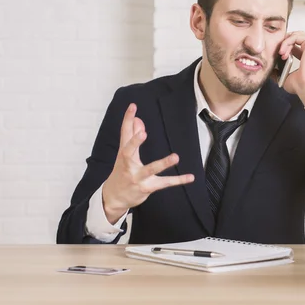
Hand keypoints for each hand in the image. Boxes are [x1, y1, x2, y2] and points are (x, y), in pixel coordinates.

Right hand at [102, 103, 194, 223]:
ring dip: (163, 163)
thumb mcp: (125, 155)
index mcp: (124, 154)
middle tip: (143, 133)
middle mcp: (128, 164)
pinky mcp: (147, 187)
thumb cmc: (121, 172)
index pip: (124, 134)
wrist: (113, 198)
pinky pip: (164, 183)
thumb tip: (139, 120)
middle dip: (135, 142)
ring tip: (175, 156)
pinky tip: (190, 177)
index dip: (128, 120)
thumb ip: (132, 137)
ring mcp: (137, 177)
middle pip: (129, 152)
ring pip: (150, 169)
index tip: (133, 107)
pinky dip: (178, 180)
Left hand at [278, 31, 304, 107]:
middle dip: (284, 41)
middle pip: (294, 36)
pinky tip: (283, 52)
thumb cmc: (300, 85)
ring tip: (281, 53)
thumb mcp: (285, 76)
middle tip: (278, 52)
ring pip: (295, 34)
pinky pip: (296, 36)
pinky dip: (287, 42)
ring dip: (285, 42)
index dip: (284, 46)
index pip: (293, 43)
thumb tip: (269, 69)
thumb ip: (278, 71)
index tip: (278, 55)